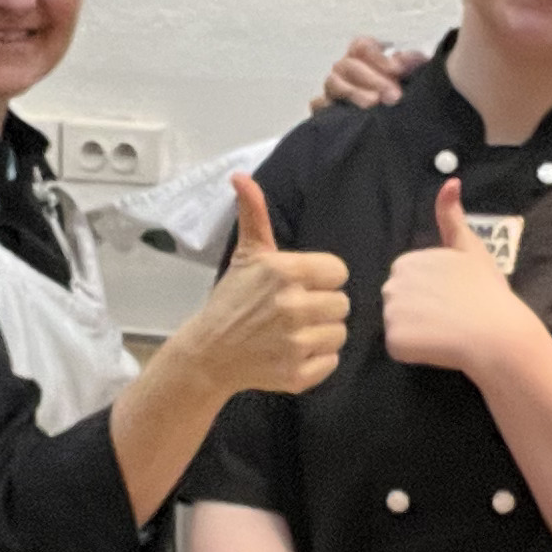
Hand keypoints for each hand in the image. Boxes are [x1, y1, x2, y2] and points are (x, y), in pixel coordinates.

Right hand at [171, 173, 350, 398]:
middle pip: (342, 304)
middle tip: (294, 311)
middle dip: (322, 307)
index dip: (322, 279)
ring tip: (293, 333)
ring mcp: (296, 343)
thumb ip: (254, 215)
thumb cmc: (232, 300)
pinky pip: (331, 362)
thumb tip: (240, 176)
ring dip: (321, 334)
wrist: (209, 353)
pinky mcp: (298, 374)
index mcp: (286, 272)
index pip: (338, 272)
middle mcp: (294, 306)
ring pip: (339, 333)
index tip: (300, 286)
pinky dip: (316, 361)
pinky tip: (291, 353)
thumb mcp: (246, 255)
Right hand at [312, 33, 425, 111]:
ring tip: (373, 104)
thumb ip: (411, 63)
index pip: (361, 46)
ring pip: (333, 83)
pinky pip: (318, 105)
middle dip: (373, 79)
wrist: (403, 129)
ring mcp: (333, 91)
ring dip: (353, 92)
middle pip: (348, 65)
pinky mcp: (326, 113)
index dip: (378, 56)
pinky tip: (347, 115)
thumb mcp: (412, 76)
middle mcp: (346, 71)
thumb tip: (408, 58)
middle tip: (394, 95)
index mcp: (365, 58)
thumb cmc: (402, 96)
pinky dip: (328, 107)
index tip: (398, 70)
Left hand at [380, 178, 537, 379]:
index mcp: (407, 261)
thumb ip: (452, 217)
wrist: (497, 334)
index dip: (430, 292)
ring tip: (446, 330)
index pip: (407, 281)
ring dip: (417, 331)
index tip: (452, 296)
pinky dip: (415, 351)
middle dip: (419, 310)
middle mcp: (393, 283)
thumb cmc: (487, 292)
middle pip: (398, 301)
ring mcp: (392, 313)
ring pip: (398, 324)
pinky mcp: (395, 340)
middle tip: (450, 314)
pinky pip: (399, 348)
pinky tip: (438, 346)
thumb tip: (450, 181)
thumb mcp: (470, 248)